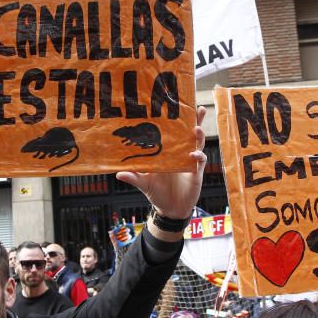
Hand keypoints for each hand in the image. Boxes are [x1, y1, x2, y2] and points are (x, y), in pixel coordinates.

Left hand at [117, 106, 206, 220]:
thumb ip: (134, 177)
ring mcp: (189, 161)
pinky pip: (199, 161)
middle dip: (195, 121)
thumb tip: (118, 174)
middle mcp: (180, 154)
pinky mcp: (196, 172)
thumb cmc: (157, 194)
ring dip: (198, 135)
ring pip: (197, 144)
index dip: (176, 122)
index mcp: (167, 152)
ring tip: (197, 128)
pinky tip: (194, 154)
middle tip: (198, 107)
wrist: (171, 209)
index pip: (173, 133)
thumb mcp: (144, 184)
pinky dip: (198, 156)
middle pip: (189, 133)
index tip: (174, 108)